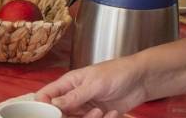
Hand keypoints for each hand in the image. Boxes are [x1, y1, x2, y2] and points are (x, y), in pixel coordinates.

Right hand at [36, 55, 150, 117]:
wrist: (141, 80)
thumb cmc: (117, 72)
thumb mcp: (94, 83)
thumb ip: (74, 96)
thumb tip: (54, 104)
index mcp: (68, 83)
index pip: (46, 95)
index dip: (44, 106)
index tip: (53, 113)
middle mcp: (73, 96)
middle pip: (59, 113)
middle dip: (68, 117)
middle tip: (83, 113)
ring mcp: (85, 107)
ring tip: (101, 112)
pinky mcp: (98, 115)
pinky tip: (112, 113)